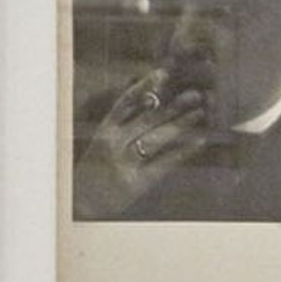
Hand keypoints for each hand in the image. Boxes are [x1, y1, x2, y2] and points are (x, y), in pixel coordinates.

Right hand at [75, 68, 210, 216]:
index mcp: (103, 133)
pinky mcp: (137, 183)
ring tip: (200, 113)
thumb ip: (121, 126)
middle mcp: (113, 145)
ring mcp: (125, 164)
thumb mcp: (100, 144)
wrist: (80, 207)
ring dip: (182, 124)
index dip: (144, 86)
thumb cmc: (93, 173)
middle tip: (196, 95)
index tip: (163, 73)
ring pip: (158, 138)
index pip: (125, 103)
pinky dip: (183, 151)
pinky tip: (199, 141)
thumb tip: (151, 102)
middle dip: (174, 106)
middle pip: (147, 119)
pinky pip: (165, 163)